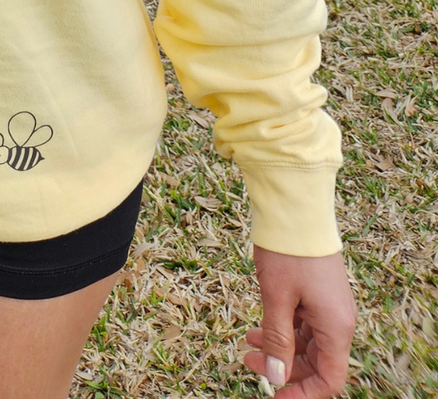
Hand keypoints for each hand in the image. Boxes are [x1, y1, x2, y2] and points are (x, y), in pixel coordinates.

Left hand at [244, 248, 355, 398]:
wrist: (295, 205)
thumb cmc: (288, 250)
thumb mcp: (277, 298)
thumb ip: (277, 340)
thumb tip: (276, 377)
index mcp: (336, 327)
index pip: (329, 379)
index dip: (303, 393)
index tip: (275, 395)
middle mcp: (338, 320)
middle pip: (317, 363)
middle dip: (285, 368)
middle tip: (249, 361)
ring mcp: (328, 305)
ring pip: (307, 343)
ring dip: (279, 347)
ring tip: (247, 343)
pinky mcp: (317, 292)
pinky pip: (303, 323)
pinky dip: (282, 329)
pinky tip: (257, 327)